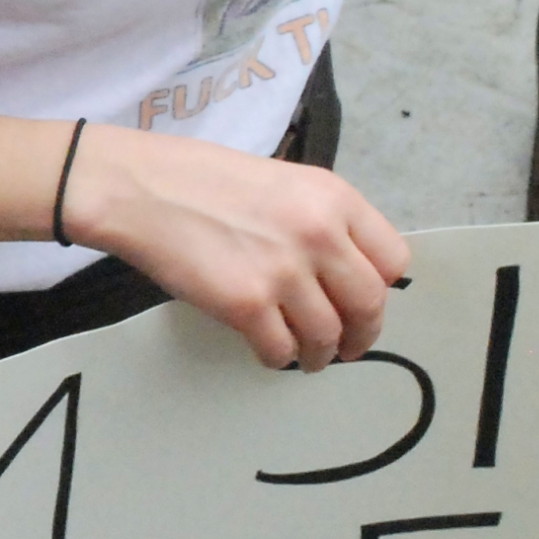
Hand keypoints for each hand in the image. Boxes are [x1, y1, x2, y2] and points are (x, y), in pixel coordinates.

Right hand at [61, 123, 409, 371]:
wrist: (144, 189)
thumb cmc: (206, 180)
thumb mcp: (285, 183)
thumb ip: (323, 220)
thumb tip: (348, 271)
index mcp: (334, 197)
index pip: (393, 258)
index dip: (382, 287)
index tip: (367, 302)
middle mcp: (319, 233)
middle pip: (370, 304)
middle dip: (363, 334)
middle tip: (350, 346)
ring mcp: (284, 271)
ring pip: (328, 336)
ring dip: (322, 355)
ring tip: (310, 356)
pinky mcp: (247, 305)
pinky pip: (282, 351)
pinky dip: (280, 358)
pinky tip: (271, 349)